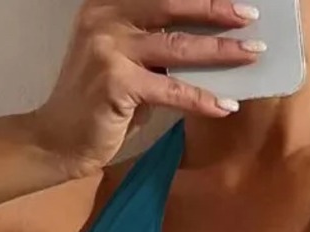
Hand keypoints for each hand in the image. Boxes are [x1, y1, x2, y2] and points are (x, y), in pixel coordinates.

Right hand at [31, 0, 260, 176]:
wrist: (57, 140)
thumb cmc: (96, 106)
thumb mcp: (123, 65)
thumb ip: (154, 52)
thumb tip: (204, 46)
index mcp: (106, 7)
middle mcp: (105, 19)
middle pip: (172, 8)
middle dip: (216, 10)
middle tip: (250, 15)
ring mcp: (109, 49)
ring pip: (178, 48)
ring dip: (220, 50)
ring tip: (251, 53)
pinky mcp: (117, 83)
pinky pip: (171, 90)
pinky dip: (202, 99)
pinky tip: (226, 105)